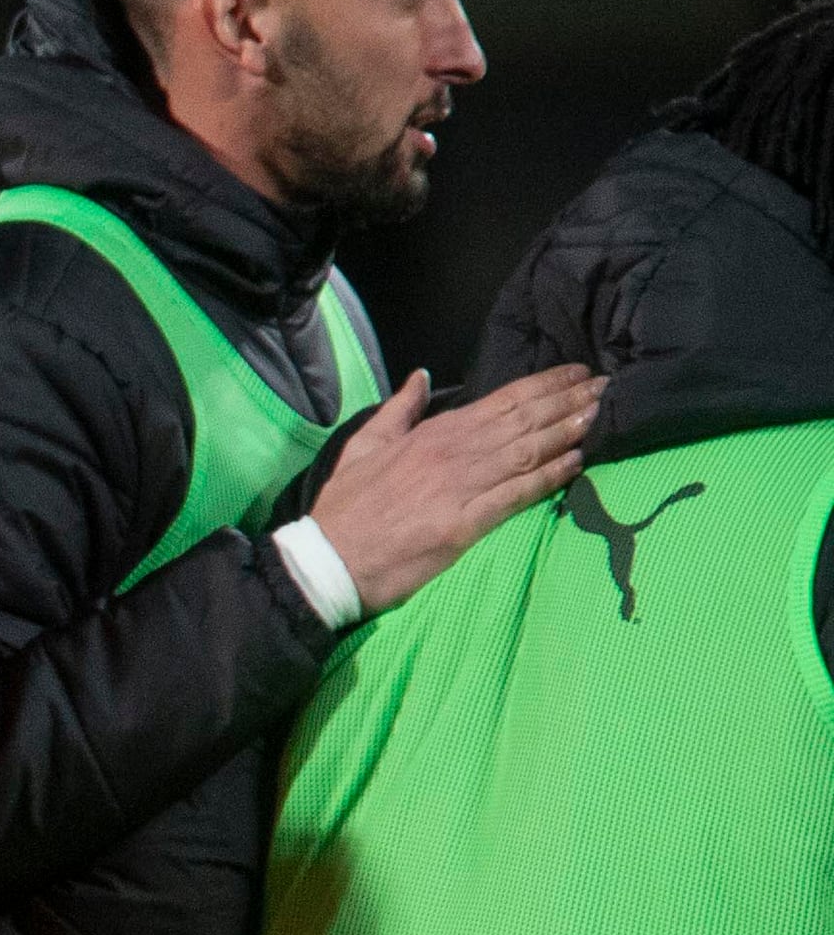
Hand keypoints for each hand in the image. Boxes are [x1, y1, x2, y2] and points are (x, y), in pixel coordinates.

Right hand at [307, 363, 600, 612]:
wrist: (328, 561)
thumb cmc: (343, 508)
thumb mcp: (363, 446)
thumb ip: (398, 411)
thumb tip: (420, 377)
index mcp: (433, 433)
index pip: (502, 401)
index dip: (544, 385)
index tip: (577, 373)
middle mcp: (454, 453)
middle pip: (524, 421)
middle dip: (568, 401)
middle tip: (606, 387)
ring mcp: (462, 488)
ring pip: (528, 451)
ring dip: (568, 431)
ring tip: (599, 415)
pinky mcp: (466, 523)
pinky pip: (518, 494)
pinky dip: (550, 476)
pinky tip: (577, 463)